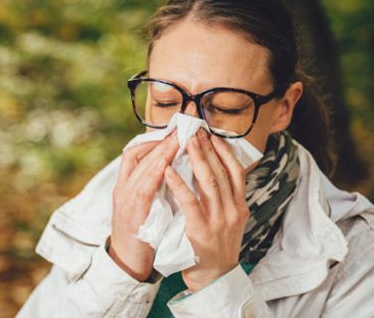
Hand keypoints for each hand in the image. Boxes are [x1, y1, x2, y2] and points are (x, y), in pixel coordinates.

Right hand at [109, 132, 179, 281]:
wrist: (126, 263)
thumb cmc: (139, 234)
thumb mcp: (144, 205)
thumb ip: (152, 186)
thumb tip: (171, 167)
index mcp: (125, 185)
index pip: (134, 153)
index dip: (153, 139)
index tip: (172, 129)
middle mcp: (122, 189)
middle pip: (138, 155)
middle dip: (161, 139)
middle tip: (181, 126)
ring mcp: (124, 201)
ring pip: (140, 168)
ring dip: (160, 152)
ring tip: (178, 139)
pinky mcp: (131, 215)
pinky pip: (143, 190)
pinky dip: (154, 175)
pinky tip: (167, 164)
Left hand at [164, 128, 248, 291]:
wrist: (214, 278)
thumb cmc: (214, 245)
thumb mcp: (227, 219)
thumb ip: (223, 198)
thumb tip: (212, 169)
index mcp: (240, 205)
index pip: (236, 170)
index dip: (224, 150)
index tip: (212, 134)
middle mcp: (233, 210)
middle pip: (222, 170)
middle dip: (207, 148)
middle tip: (194, 130)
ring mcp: (219, 220)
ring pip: (209, 181)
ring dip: (196, 158)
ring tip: (184, 141)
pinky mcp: (201, 229)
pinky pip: (189, 201)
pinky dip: (178, 183)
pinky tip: (168, 170)